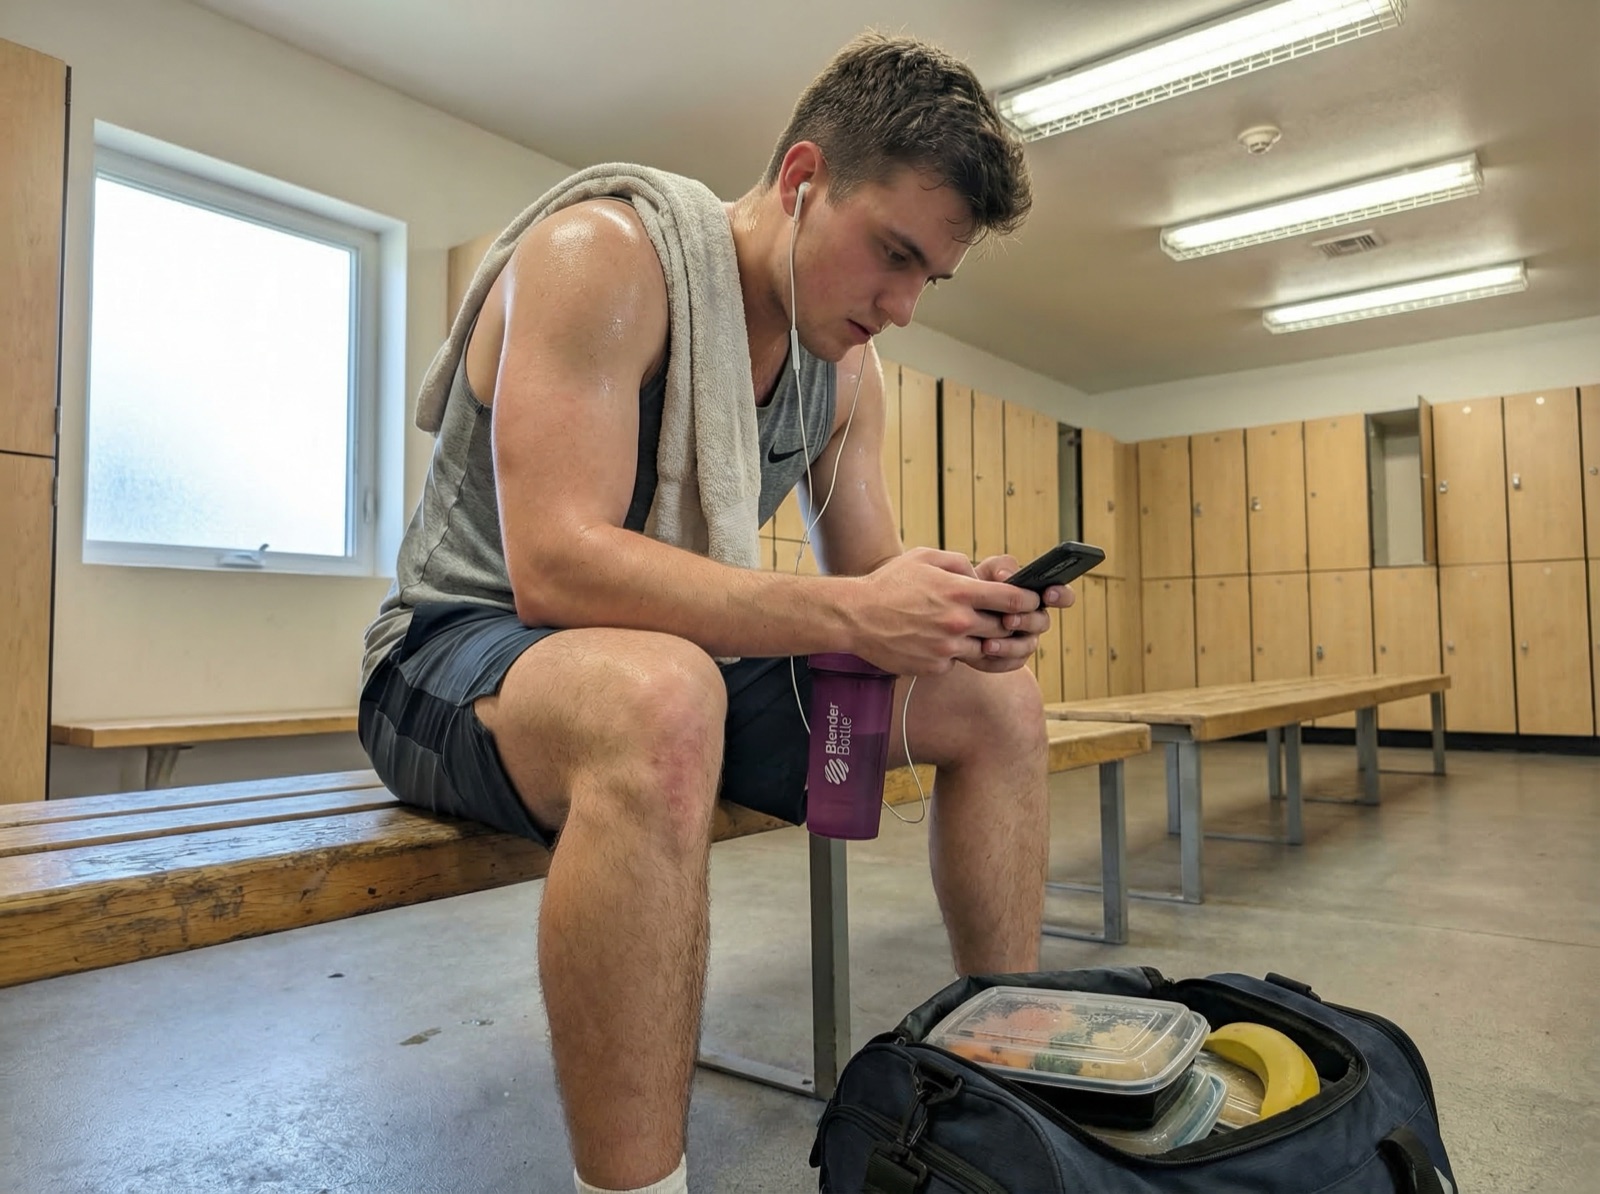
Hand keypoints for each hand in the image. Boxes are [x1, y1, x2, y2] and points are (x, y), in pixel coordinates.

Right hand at [847, 547, 1042, 675]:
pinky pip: (956, 661)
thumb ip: (959, 563)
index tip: (1031, 601)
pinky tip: (934, 640)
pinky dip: (953, 653)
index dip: (1029, 600)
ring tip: (963, 628)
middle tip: (1000, 616)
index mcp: (959, 592)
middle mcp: (958, 623)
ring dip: (980, 639)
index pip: (1013, 600)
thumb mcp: (925, 558)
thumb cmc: (890, 583)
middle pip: (1004, 628)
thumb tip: (980, 576)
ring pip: (983, 649)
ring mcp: (947, 648)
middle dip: (1006, 622)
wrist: (855, 616)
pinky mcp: (935, 667)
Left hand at [966, 555, 1076, 672]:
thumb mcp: (986, 572)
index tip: (1049, 593)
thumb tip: (1007, 576)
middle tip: (1007, 619)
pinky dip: (997, 659)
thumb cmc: (976, 586)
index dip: (1061, 595)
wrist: (956, 612)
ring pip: (1027, 646)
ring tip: (988, 642)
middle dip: (1026, 620)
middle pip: (1042, 622)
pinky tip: (982, 652)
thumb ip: (999, 567)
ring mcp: (1025, 640)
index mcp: (1036, 595)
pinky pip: (1011, 662)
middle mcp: (1035, 618)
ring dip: (1009, 645)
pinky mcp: (1010, 658)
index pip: (1061, 595)